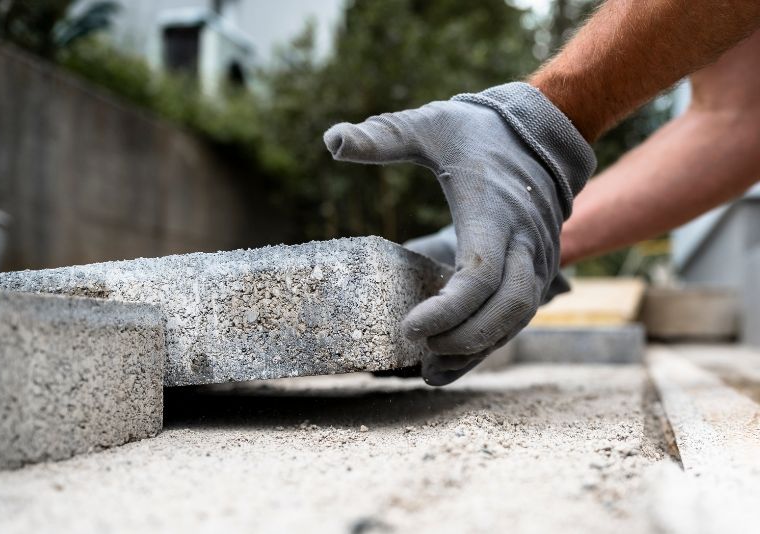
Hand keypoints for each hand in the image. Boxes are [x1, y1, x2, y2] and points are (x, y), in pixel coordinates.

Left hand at [324, 83, 594, 384]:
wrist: (539, 133)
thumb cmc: (478, 132)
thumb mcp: (430, 126)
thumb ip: (384, 136)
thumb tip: (329, 141)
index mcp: (495, 212)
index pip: (479, 276)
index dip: (446, 310)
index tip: (407, 327)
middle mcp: (524, 242)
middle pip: (507, 309)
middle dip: (464, 339)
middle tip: (418, 349)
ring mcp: (537, 258)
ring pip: (517, 319)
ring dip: (477, 349)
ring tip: (431, 370)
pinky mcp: (536, 268)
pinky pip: (518, 315)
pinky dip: (489, 341)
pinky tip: (453, 360)